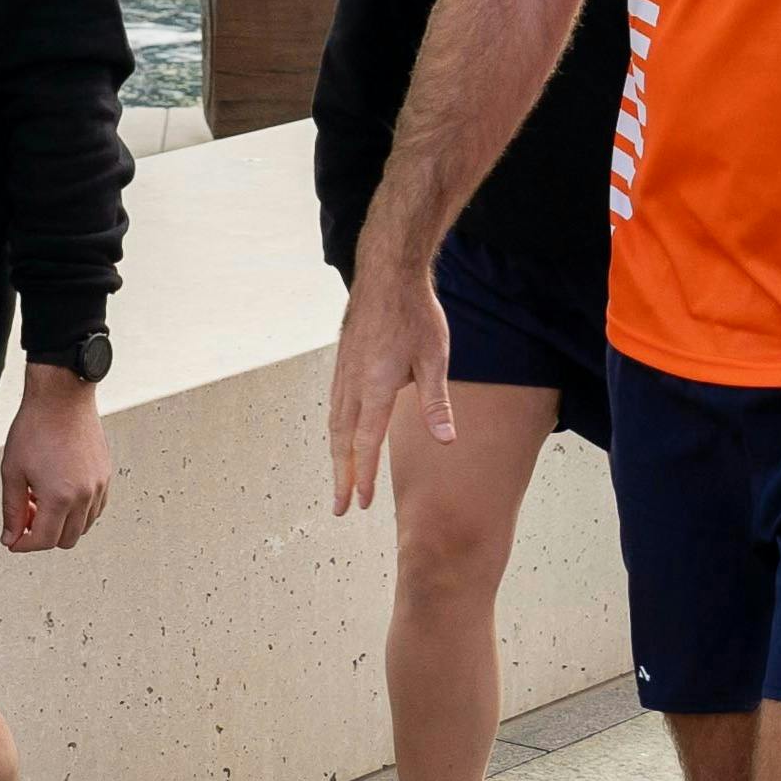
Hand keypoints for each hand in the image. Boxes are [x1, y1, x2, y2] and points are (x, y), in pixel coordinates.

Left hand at [2, 367, 113, 549]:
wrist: (61, 397)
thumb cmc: (36, 427)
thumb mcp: (13, 471)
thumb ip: (12, 510)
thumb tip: (11, 536)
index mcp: (60, 497)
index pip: (44, 541)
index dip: (24, 544)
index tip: (14, 540)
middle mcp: (84, 495)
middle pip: (66, 540)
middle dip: (42, 536)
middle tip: (26, 516)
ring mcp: (99, 486)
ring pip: (83, 526)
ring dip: (61, 524)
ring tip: (42, 500)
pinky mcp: (105, 475)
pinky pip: (95, 508)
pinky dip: (78, 511)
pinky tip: (60, 493)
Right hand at [326, 261, 454, 516]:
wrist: (387, 273)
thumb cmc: (415, 314)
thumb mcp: (434, 358)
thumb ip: (436, 402)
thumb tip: (446, 440)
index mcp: (375, 387)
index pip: (365, 444)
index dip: (363, 476)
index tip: (360, 503)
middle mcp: (352, 384)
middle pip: (342, 441)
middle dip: (341, 477)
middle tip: (339, 507)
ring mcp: (343, 372)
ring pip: (334, 423)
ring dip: (336, 455)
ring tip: (340, 478)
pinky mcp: (343, 361)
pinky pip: (334, 404)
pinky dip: (335, 429)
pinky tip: (341, 434)